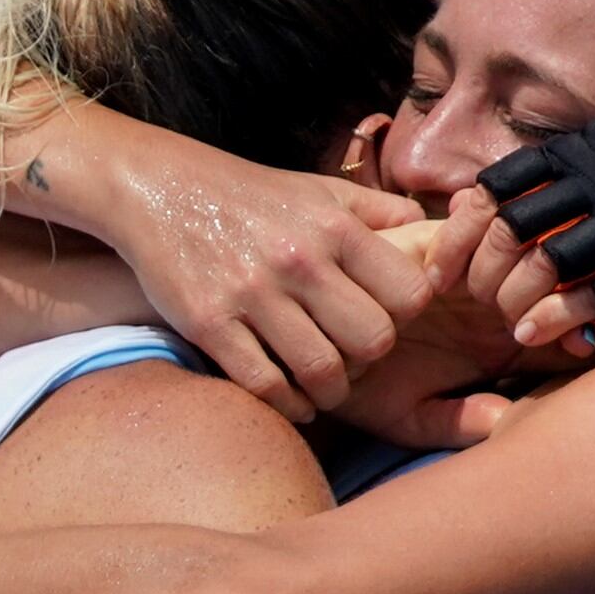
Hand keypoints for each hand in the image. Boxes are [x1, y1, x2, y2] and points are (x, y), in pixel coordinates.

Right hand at [92, 134, 433, 418]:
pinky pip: (265, 384)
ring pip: (322, 371)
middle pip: (373, 340)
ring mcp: (252, 295)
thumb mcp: (320, 190)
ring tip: (326, 390)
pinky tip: (293, 401)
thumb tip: (435, 232)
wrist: (159, 188)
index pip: (409, 293)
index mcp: (335, 227)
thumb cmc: (252, 196)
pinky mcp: (210, 324)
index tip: (386, 319)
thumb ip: (381, 213)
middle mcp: (299, 260)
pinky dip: (287, 404)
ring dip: (331, 393)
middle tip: (356, 362)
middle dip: (371, 361)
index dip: (406, 316)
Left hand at [473, 116, 594, 351]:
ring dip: (519, 302)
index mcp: (584, 152)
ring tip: (513, 328)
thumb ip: (546, 189)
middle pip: (514, 227)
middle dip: (486, 274)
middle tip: (476, 306)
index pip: (499, 187)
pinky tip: (541, 337)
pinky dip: (561, 320)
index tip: (441, 274)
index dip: (460, 233)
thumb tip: (468, 204)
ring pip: (548, 263)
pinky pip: (594, 296)